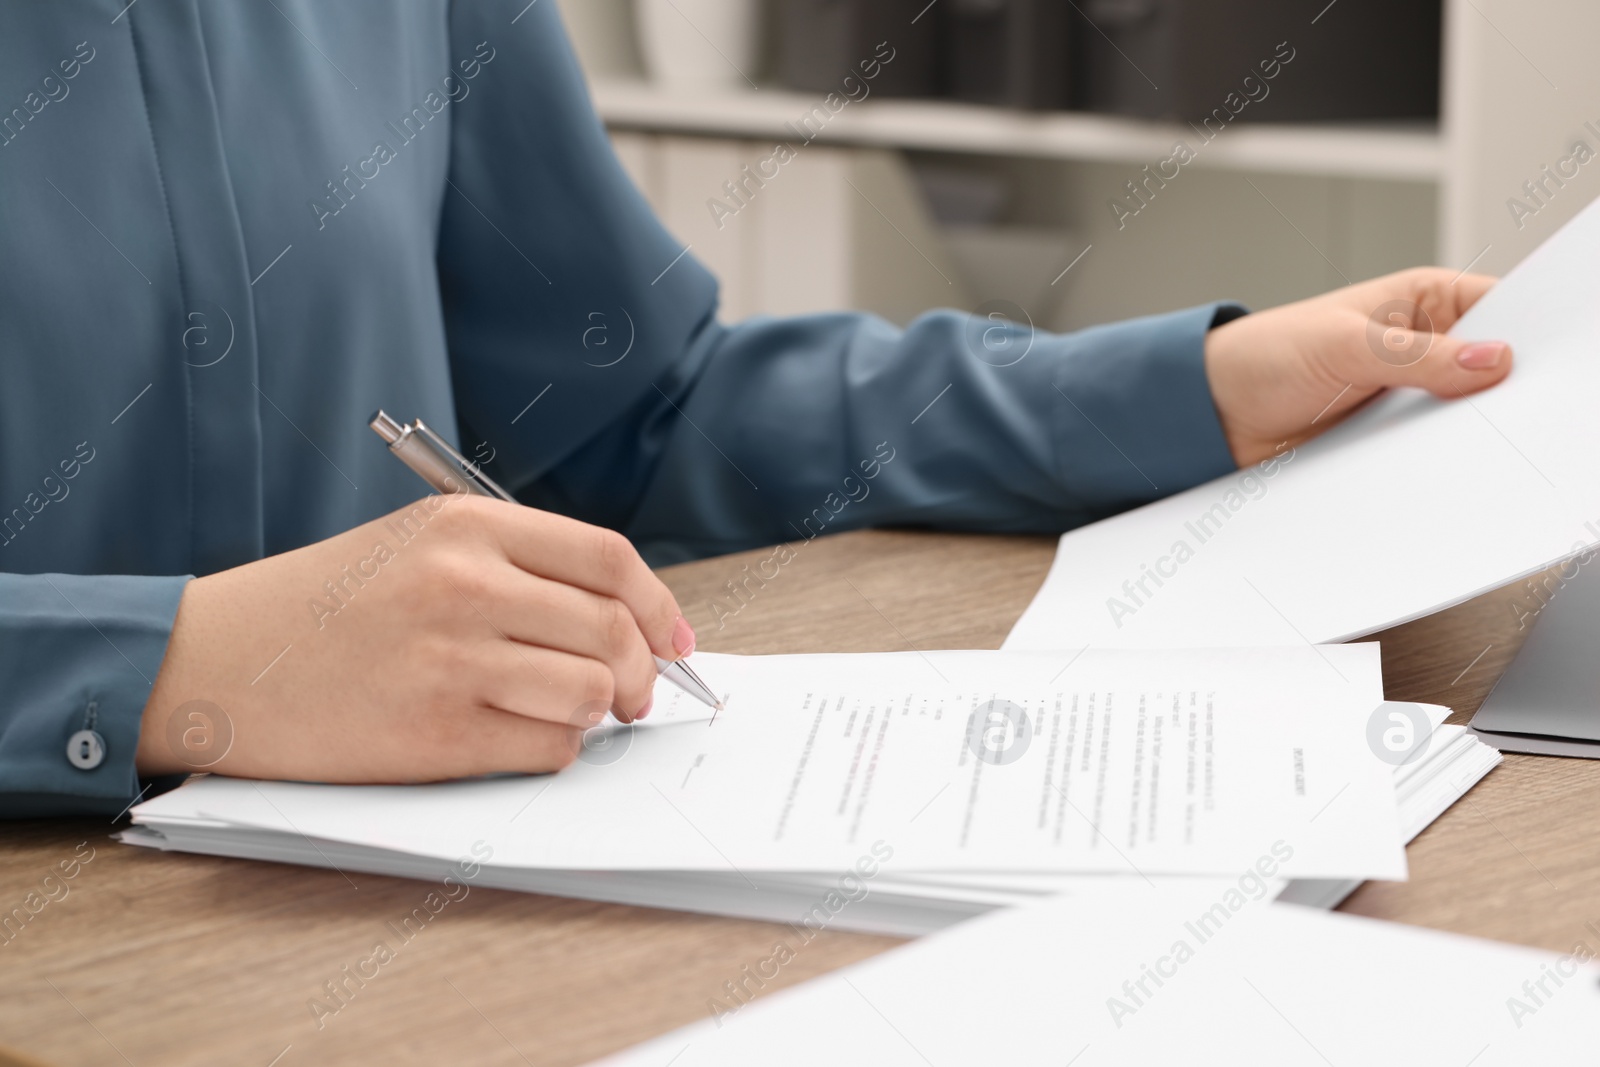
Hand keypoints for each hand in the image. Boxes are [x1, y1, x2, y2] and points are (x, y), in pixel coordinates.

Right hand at [135, 495, 694, 781]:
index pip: (610, 560)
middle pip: (614, 632)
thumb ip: (515, 565)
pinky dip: (553, 748)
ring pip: (591, 694)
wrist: (217, 661)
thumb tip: (626, 618)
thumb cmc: (325, 606)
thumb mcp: (417, 544)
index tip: (675, 641)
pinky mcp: (435, 734)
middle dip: (645, 674)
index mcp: (468, 526)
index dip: (660, 607)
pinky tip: (516, 736)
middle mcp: (466, 585)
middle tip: (636, 694)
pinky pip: (547, 748)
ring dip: (596, 712)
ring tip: (562, 710)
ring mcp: (452, 660)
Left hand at [1204, 268, 1513, 466]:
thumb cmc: (1263, 356)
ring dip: (1473, 433)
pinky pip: (1430, 452)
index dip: (1531, 333)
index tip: (1551, 363)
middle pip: (1492, 370)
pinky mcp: (1389, 438)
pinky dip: (1441, 462)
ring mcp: (1408, 395)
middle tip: (1525, 416)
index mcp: (1422, 301)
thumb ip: (1418, 356)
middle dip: (1507, 391)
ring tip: (1493, 450)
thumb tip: (1492, 360)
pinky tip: (1453, 474)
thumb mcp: (1344, 346)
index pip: (1501, 308)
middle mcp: (1423, 347)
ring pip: (1466, 416)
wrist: (1209, 415)